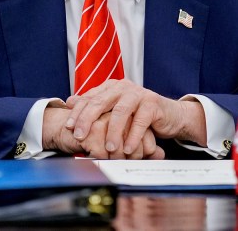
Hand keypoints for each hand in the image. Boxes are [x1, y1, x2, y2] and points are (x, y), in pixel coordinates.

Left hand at [65, 79, 205, 155]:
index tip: (68, 127)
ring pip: (120, 112)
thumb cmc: (138, 115)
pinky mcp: (152, 103)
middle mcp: (123, 87)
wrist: (169, 115)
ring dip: (113, 132)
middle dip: (88, 120)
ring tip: (109, 148)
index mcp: (111, 87)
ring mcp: (138, 94)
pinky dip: (133, 136)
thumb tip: (69, 102)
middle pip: (100, 102)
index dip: (77, 112)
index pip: (89, 98)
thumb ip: (94, 106)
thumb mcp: (115, 110)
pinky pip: (140, 121)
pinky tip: (128, 149)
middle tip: (80, 136)